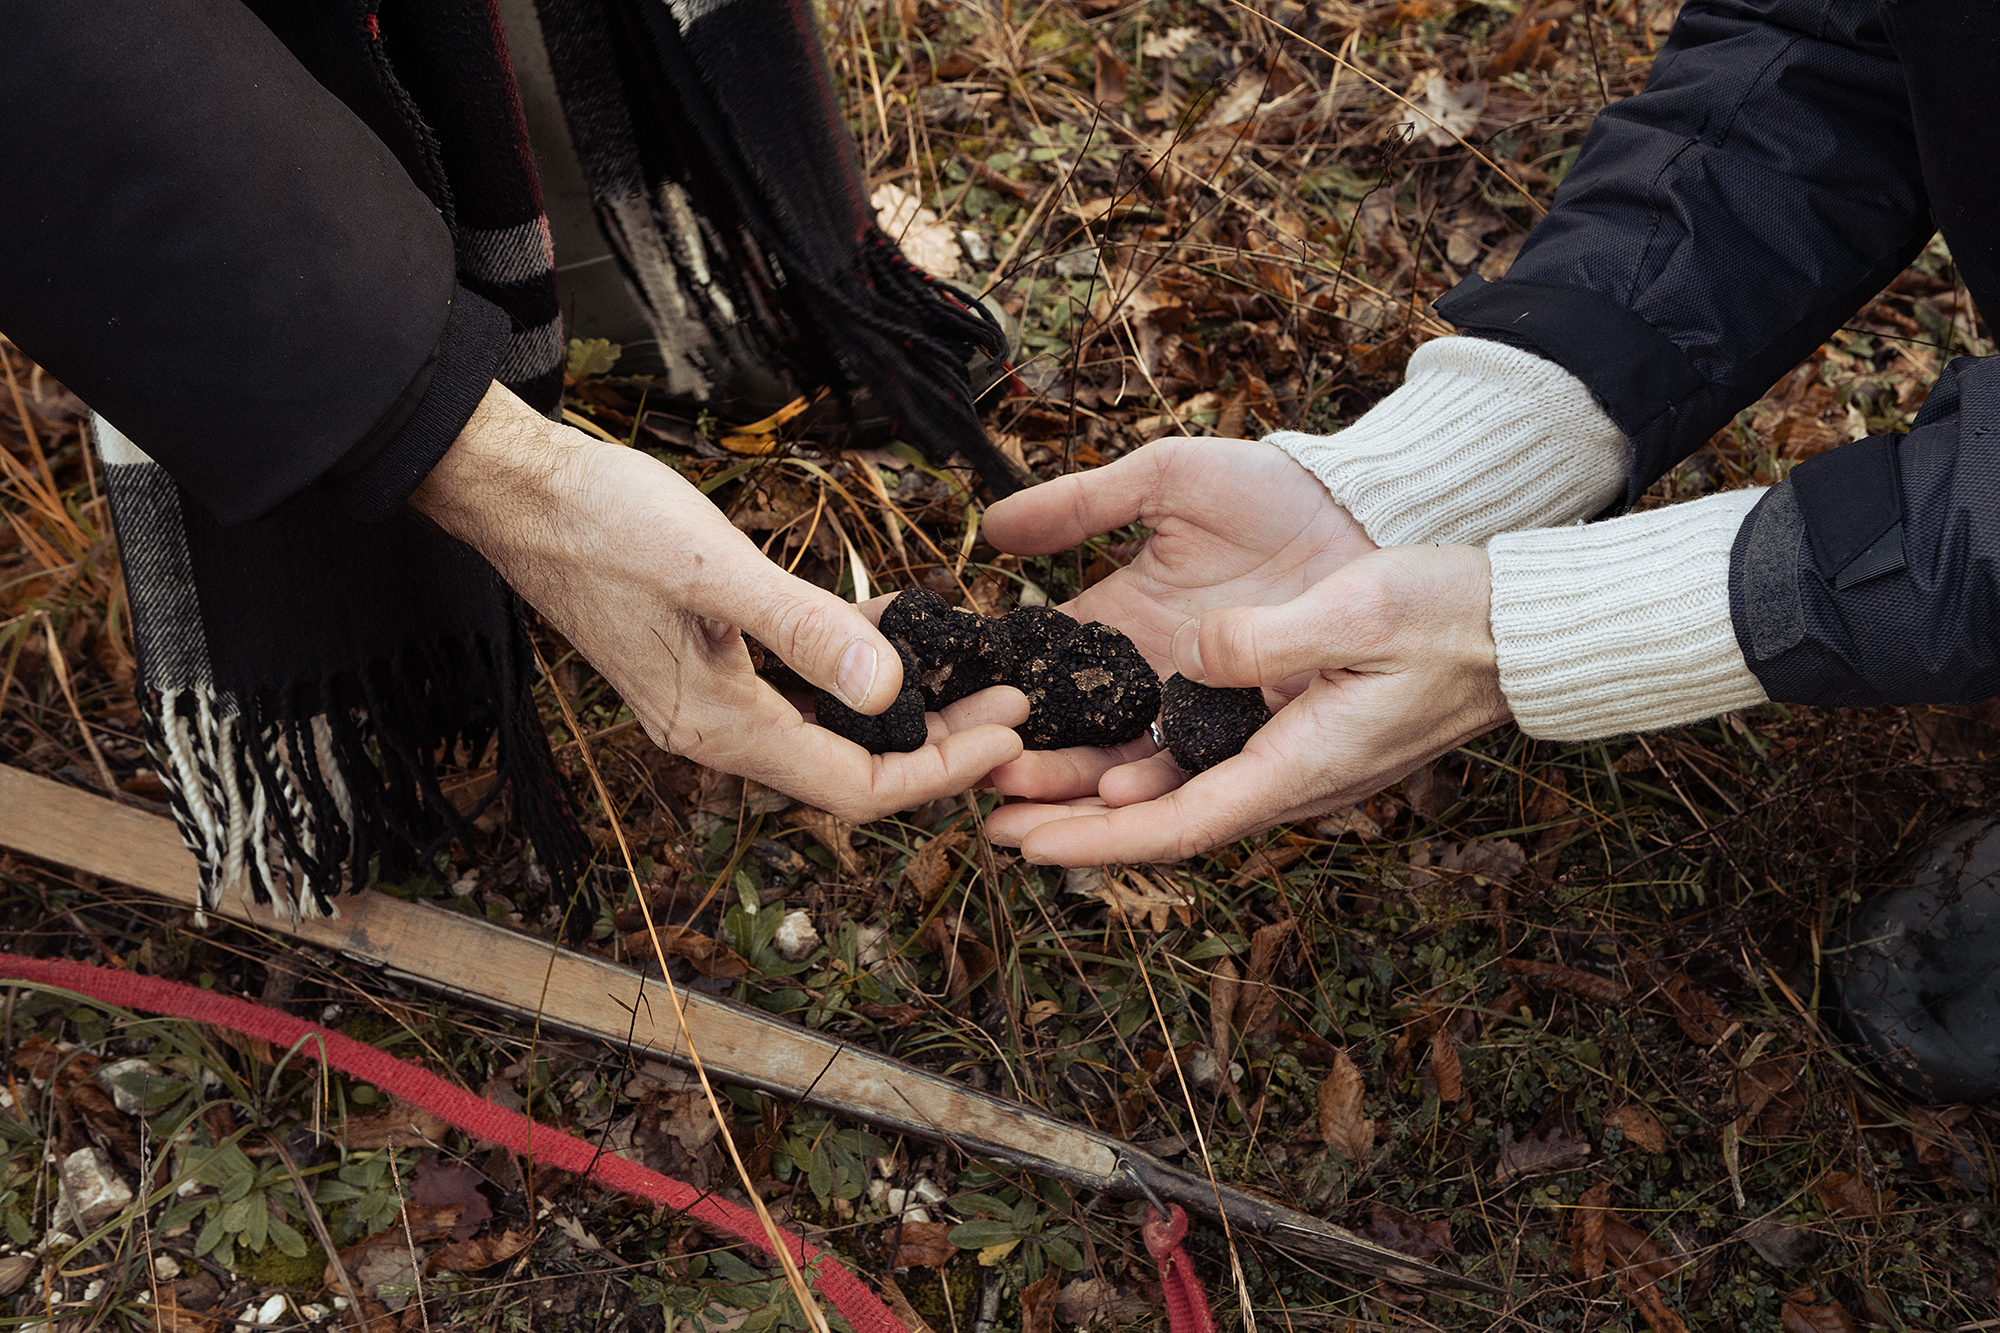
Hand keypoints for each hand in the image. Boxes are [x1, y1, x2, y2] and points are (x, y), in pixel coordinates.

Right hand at [412, 384, 1026, 822]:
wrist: (516, 493)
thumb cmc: (605, 523)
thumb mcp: (716, 572)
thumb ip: (804, 631)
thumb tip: (892, 691)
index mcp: (721, 727)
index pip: (857, 787)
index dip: (942, 769)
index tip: (1010, 728)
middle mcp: (715, 732)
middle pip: (850, 770)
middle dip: (937, 744)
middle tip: (1011, 701)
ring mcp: (705, 702)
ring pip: (826, 731)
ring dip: (900, 707)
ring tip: (971, 668)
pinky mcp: (701, 665)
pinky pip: (796, 690)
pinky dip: (850, 670)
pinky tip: (892, 625)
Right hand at [980, 436, 1378, 796]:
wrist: (1367, 515)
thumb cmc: (1269, 491)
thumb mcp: (1166, 481)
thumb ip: (1081, 504)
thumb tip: (993, 528)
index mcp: (1120, 621)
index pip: (1044, 673)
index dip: (1001, 700)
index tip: (957, 721)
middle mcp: (1153, 678)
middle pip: (1075, 739)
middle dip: (1026, 770)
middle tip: (980, 790)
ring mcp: (1200, 710)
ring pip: (1125, 771)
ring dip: (1074, 798)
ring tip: (1022, 817)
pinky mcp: (1251, 733)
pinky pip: (1196, 777)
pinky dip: (1152, 797)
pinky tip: (1112, 809)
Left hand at [981, 545, 1511, 865]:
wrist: (1515, 629)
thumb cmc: (1448, 618)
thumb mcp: (1358, 612)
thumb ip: (1269, 639)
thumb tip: (1194, 653)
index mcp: (1298, 765)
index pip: (1180, 825)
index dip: (1097, 841)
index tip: (1027, 844)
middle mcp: (1285, 776)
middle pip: (1160, 822)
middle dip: (1075, 827)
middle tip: (988, 825)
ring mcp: (1287, 758)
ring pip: (1174, 792)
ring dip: (1097, 795)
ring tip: (1019, 788)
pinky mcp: (1289, 730)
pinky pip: (1199, 760)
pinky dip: (1140, 761)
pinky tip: (1096, 745)